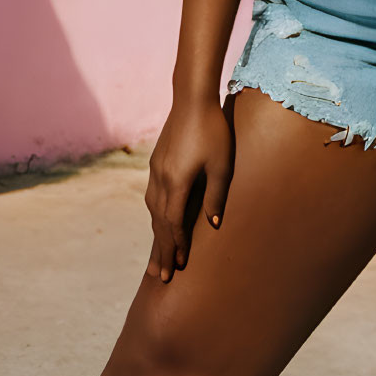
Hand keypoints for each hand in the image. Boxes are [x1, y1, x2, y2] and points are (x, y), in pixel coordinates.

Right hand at [144, 99, 234, 283]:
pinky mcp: (157, 161)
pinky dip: (156, 216)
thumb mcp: (221, 165)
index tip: (178, 266)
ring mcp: (156, 169)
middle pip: (159, 222)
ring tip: (156, 258)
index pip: (174, 223)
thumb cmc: (213, 130)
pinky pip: (153, 196)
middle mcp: (161, 178)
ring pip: (153, 210)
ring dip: (156, 235)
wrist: (192, 98)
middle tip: (159, 278)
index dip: (177, 246)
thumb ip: (215, 196)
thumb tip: (212, 225)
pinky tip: (159, 221)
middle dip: (161, 250)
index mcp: (176, 182)